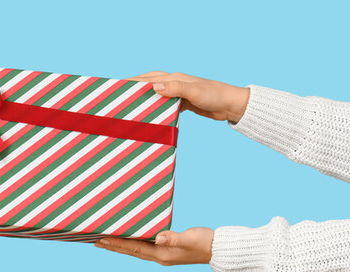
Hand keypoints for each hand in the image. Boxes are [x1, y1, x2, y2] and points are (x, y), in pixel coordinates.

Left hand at [94, 227, 213, 265]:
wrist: (218, 250)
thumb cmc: (205, 242)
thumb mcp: (190, 239)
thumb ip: (174, 238)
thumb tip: (159, 237)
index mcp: (162, 255)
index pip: (135, 248)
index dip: (118, 244)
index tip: (102, 239)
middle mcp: (160, 257)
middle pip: (131, 251)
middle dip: (113, 246)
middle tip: (96, 241)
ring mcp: (163, 255)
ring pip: (136, 251)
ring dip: (120, 246)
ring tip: (105, 242)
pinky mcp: (167, 251)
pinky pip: (144, 248)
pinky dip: (133, 244)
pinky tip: (129, 240)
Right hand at [128, 72, 249, 123]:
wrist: (231, 105)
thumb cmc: (215, 95)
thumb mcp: (194, 92)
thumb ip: (175, 89)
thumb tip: (154, 87)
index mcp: (175, 78)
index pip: (149, 78)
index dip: (134, 81)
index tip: (118, 84)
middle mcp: (176, 84)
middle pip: (151, 84)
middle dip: (135, 88)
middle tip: (120, 95)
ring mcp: (180, 93)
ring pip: (157, 95)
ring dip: (145, 99)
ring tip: (131, 107)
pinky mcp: (184, 103)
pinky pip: (165, 105)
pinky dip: (156, 108)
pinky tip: (150, 115)